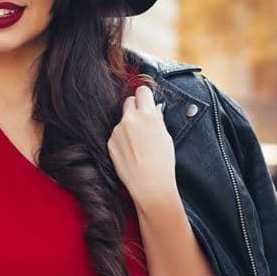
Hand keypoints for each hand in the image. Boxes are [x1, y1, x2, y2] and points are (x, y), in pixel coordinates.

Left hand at [107, 84, 176, 209]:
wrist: (149, 185)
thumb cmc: (162, 163)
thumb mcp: (166, 136)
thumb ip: (157, 119)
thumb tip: (153, 108)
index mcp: (148, 115)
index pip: (142, 91)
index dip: (144, 96)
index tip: (145, 100)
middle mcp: (131, 119)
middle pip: (128, 101)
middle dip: (134, 107)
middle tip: (141, 120)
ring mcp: (118, 130)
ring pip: (122, 120)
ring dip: (128, 126)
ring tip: (138, 145)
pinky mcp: (110, 142)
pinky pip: (116, 135)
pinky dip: (122, 140)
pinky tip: (130, 153)